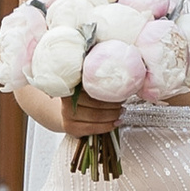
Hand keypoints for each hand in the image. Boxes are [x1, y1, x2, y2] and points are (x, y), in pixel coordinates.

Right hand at [12, 80, 128, 137]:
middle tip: (123, 102)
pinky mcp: (70, 128)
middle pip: (96, 104)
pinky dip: (107, 126)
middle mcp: (66, 101)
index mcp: (71, 86)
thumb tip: (117, 61)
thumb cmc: (81, 93)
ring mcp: (67, 116)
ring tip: (122, 111)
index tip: (119, 89)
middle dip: (114, 104)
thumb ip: (95, 72)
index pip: (93, 89)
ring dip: (113, 115)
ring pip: (96, 117)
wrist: (66, 109)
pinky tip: (115, 122)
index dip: (109, 91)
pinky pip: (92, 129)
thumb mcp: (86, 80)